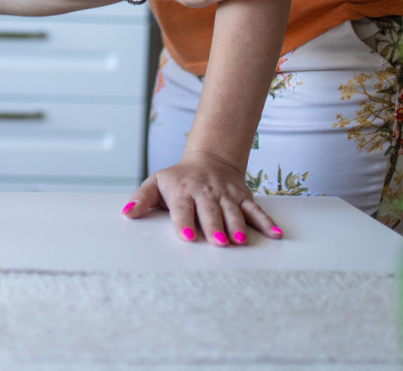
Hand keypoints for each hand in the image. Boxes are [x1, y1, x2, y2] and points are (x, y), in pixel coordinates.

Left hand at [122, 149, 280, 244]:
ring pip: (233, 212)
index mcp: (182, 192)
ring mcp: (226, 195)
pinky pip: (256, 210)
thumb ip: (141, 199)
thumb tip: (126, 212)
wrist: (208, 159)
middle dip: (215, 227)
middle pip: (211, 212)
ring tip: (242, 241)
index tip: (187, 237)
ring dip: (238, 226)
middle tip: (220, 243)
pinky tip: (276, 234)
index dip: (184, 223)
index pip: (182, 209)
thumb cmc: (178, 178)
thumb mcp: (155, 183)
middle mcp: (205, 193)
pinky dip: (266, 221)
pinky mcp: (243, 197)